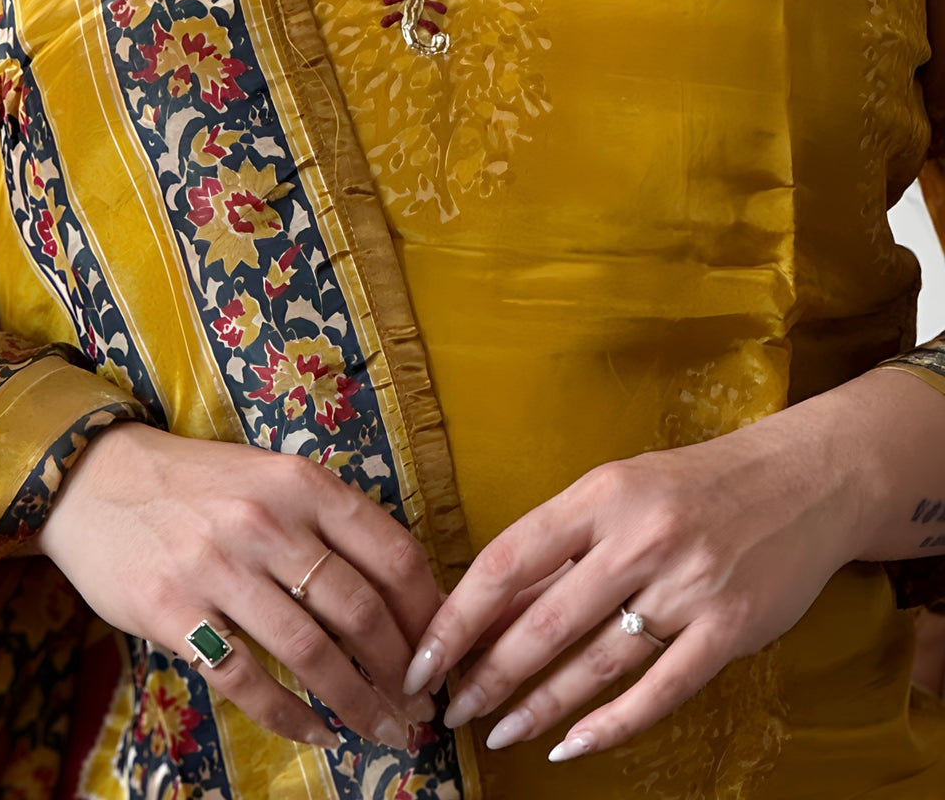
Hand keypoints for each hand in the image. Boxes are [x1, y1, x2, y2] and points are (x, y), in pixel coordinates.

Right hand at [37, 422, 437, 747]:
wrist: (98, 481)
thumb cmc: (201, 482)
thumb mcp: (274, 478)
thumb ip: (330, 523)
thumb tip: (400, 590)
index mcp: (304, 484)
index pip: (392, 553)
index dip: (428, 611)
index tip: (441, 648)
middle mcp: (268, 524)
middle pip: (361, 611)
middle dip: (401, 670)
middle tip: (420, 706)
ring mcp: (219, 570)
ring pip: (312, 653)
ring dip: (358, 703)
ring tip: (383, 730)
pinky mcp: (174, 613)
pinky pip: (247, 681)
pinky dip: (291, 717)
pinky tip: (317, 734)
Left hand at [402, 410, 859, 760]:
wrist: (803, 481)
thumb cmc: (693, 485)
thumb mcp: (619, 489)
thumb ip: (562, 544)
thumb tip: (488, 606)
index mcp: (601, 494)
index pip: (508, 560)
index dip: (458, 616)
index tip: (424, 656)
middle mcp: (640, 537)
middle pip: (545, 621)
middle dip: (488, 675)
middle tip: (451, 710)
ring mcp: (687, 586)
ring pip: (594, 662)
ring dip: (538, 707)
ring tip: (497, 732)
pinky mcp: (729, 628)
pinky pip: (660, 690)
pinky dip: (610, 725)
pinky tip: (570, 747)